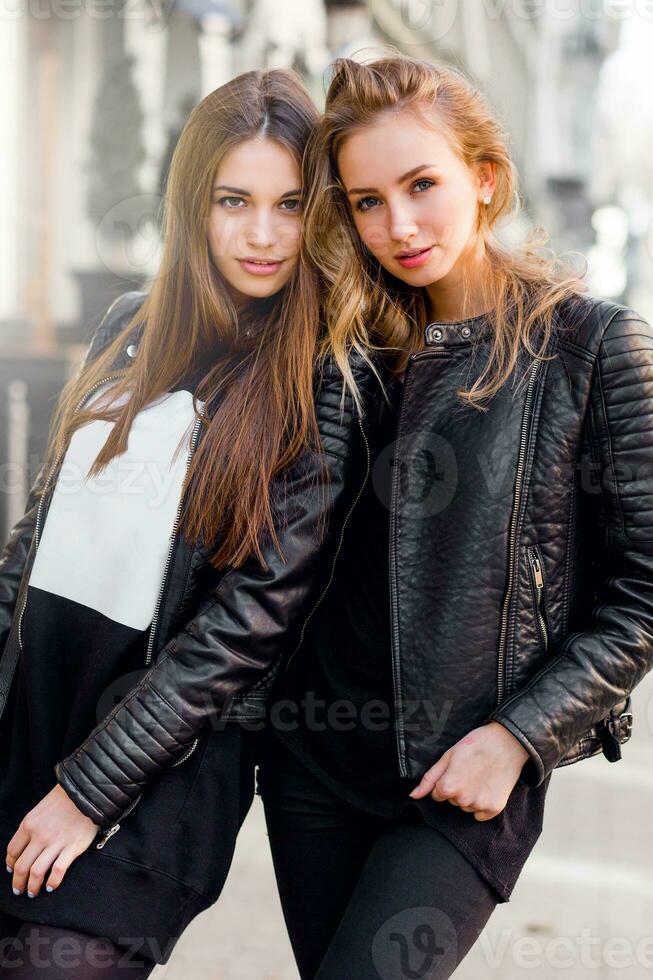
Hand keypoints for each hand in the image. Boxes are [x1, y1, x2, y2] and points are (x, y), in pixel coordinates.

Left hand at [5, 784, 99, 897]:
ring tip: (32, 892)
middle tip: (19, 890)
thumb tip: (24, 848)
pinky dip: (52, 883)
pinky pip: (57, 872)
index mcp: (29, 825)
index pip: (12, 851)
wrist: (87, 792)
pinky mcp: (72, 848)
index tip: (12, 870)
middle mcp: (39, 836)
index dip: (10, 864)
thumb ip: (31, 828)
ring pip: (36, 873)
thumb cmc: (64, 799)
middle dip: (18, 882)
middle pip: (21, 866)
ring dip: (32, 887)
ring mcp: (56, 843)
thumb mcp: (40, 810)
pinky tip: (50, 887)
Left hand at [408, 721, 529, 820]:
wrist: (507, 742)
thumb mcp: (447, 757)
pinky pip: (480, 814)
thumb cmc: (475, 745)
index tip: (457, 770)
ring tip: (481, 776)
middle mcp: (462, 800)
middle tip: (470, 770)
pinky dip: (483, 804)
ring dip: (470, 796)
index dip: (446, 781)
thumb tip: (413, 796)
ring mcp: (479, 805)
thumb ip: (429, 779)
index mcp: (448, 787)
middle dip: (458, 788)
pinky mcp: (494, 808)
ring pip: (466, 807)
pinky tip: (489, 786)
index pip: (438, 795)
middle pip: (452, 801)